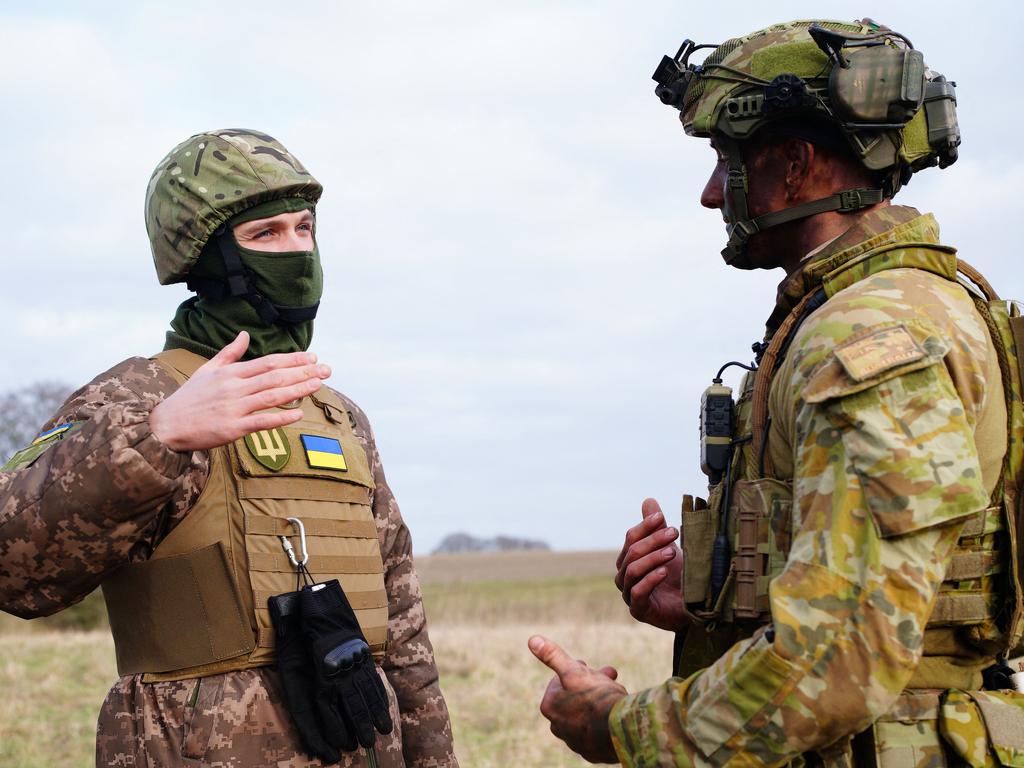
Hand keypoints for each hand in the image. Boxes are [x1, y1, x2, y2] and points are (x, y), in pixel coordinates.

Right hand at [150, 331, 330, 451]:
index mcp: (230, 373)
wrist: (166, 425)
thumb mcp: (207, 370)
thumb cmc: (189, 398)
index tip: (312, 357)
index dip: (292, 359)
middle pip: (275, 377)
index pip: (268, 362)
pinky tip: (298, 413)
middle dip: (303, 372)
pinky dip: (280, 417)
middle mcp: (235, 388)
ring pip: (272, 396)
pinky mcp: (232, 428)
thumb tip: (244, 334)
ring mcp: (234, 408)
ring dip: (297, 390)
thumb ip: (229, 353)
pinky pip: (261, 422)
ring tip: (318, 384)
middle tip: (326, 369)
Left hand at [529, 635, 624, 763]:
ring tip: (615, 693)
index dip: (574, 670)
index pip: (559, 682)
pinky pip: (597, 731)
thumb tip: (532, 639)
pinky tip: (615, 713)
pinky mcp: (592, 752)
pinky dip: (605, 720)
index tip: (585, 665)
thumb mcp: (573, 671)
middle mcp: (558, 726)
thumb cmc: (596, 697)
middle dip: (590, 684)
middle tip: (608, 675)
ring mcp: (575, 741)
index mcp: (550, 706)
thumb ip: (553, 656)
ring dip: (598, 702)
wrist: (621, 729)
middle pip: (573, 698)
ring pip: (586, 714)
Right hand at [615, 498, 689, 631]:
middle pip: (632, 552)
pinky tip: (665, 571)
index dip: (644, 526)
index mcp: (629, 559)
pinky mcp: (638, 610)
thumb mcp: (669, 549)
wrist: (691, 610)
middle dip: (653, 540)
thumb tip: (649, 500)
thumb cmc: (677, 578)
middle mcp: (624, 575)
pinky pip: (637, 592)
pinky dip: (650, 580)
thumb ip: (657, 528)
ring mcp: (628, 594)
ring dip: (652, 558)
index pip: (631, 538)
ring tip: (672, 552)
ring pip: (633, 570)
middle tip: (674, 533)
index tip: (661, 517)